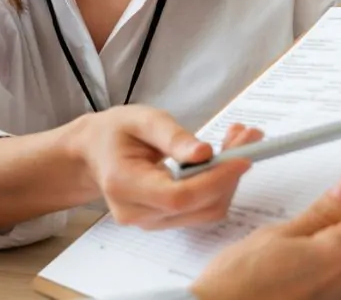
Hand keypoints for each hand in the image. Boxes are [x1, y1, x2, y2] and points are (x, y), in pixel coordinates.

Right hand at [72, 105, 261, 230]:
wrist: (93, 153)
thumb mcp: (141, 119)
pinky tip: (221, 160)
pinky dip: (217, 186)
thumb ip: (172, 136)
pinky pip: (199, 210)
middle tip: (247, 137)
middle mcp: (136, 212)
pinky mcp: (162, 221)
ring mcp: (149, 222)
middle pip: (197, 207)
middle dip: (229, 175)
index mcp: (124, 184)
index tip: (242, 157)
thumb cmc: (114, 132)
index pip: (178, 196)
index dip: (215, 180)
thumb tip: (205, 153)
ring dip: (228, 180)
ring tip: (236, 142)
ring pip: (204, 211)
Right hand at [191, 174, 340, 299]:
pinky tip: (289, 290)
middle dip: (330, 239)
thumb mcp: (276, 236)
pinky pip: (334, 293)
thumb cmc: (239, 285)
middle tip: (291, 246)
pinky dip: (316, 288)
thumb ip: (322, 213)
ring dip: (322, 266)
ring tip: (285, 273)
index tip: (336, 201)